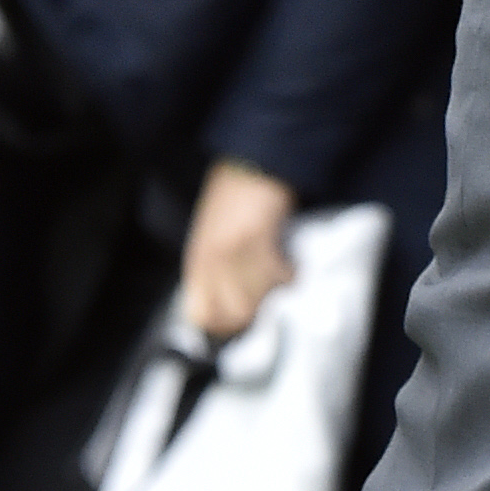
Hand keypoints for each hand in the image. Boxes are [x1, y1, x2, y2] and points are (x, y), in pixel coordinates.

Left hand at [180, 159, 296, 341]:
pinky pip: (276, 275)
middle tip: (271, 304)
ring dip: (275, 295)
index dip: (224, 326)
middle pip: (232, 314)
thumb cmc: (234, 199)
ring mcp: (231, 250)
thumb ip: (216, 269)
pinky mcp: (256, 238)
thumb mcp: (213, 237)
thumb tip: (234, 302)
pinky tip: (292, 266)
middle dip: (255, 316)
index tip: (246, 322)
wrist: (251, 164)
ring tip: (283, 282)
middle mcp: (210, 261)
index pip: (201, 315)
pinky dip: (289, 275)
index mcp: (197, 262)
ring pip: (256, 298)